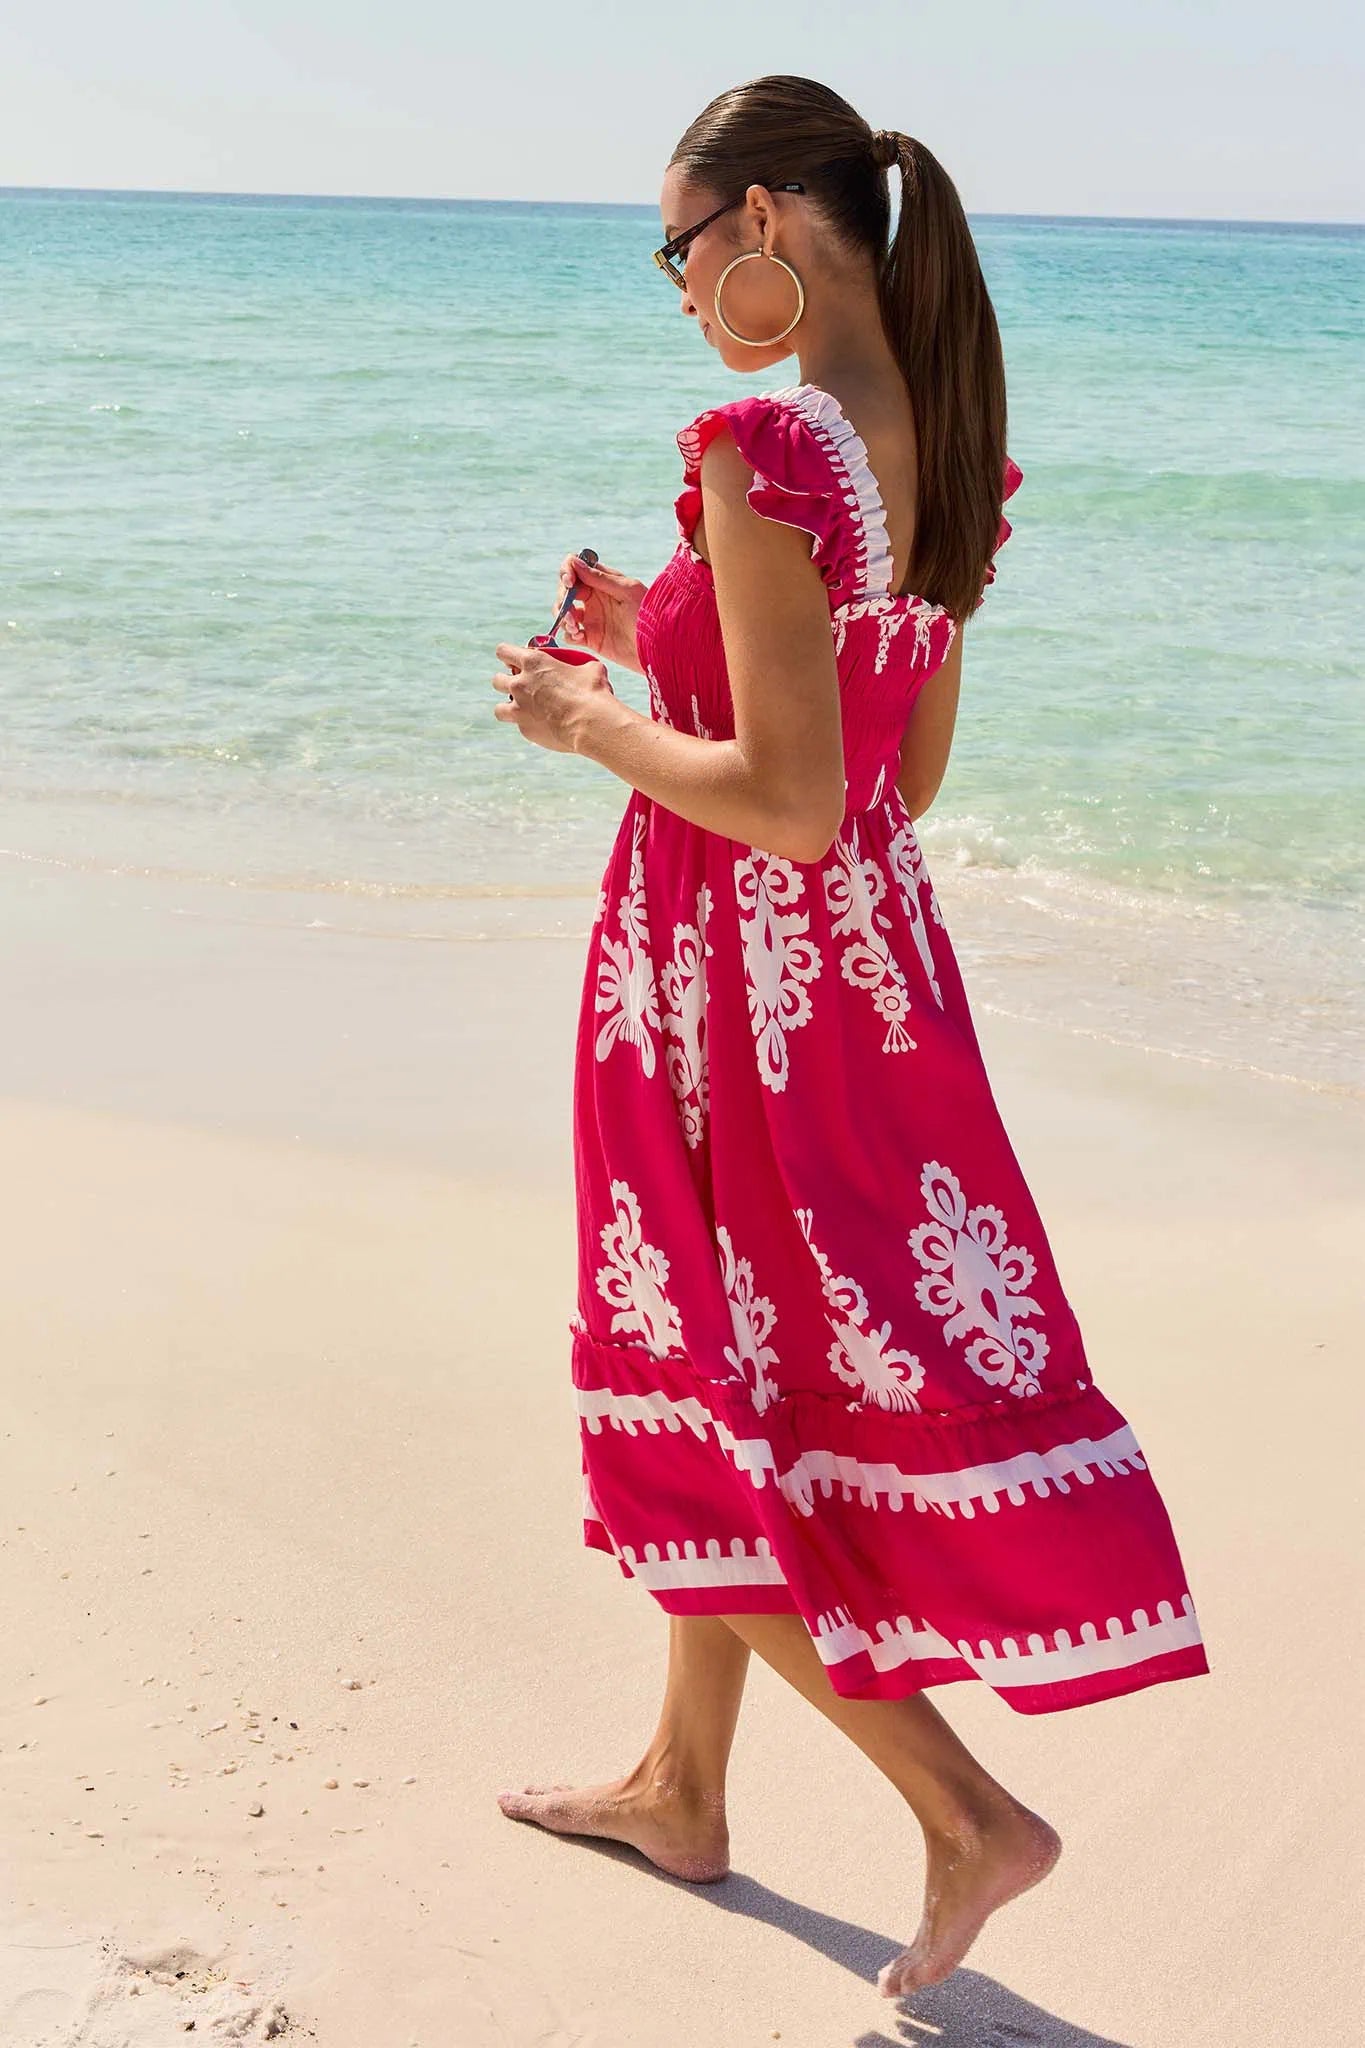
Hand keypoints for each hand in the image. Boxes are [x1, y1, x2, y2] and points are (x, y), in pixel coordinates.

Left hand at [492, 641, 615, 754]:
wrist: (591, 724)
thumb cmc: (592, 693)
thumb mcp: (590, 669)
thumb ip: (579, 666)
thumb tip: (587, 669)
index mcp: (533, 662)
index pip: (503, 651)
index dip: (507, 655)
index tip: (512, 660)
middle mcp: (520, 684)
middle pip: (497, 680)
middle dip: (505, 682)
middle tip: (520, 686)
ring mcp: (519, 709)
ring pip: (499, 708)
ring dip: (508, 707)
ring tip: (522, 710)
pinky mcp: (525, 730)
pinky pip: (519, 726)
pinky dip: (527, 725)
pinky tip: (542, 725)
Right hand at [553, 553, 647, 672]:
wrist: (659, 648)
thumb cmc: (649, 615)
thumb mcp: (627, 591)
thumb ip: (600, 578)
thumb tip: (574, 562)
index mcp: (604, 582)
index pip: (576, 568)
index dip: (567, 571)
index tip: (569, 582)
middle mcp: (595, 598)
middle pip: (566, 590)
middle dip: (563, 598)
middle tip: (571, 611)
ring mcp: (592, 618)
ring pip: (563, 611)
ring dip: (563, 616)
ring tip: (575, 626)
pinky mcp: (591, 639)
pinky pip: (570, 634)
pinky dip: (569, 634)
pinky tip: (580, 637)